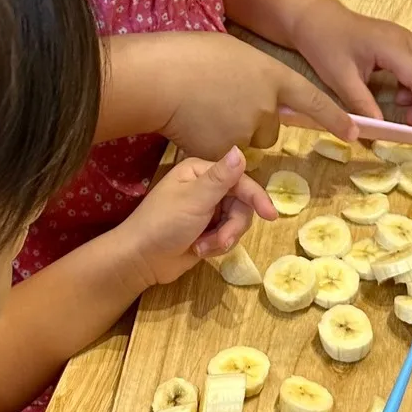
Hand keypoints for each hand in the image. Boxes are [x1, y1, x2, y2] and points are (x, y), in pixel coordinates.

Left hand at [113, 147, 276, 287]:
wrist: (141, 260)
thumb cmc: (163, 225)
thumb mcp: (194, 200)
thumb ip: (220, 178)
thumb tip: (240, 150)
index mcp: (201, 172)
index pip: (240, 180)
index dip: (257, 197)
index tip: (271, 216)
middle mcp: (206, 188)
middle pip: (241, 204)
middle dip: (232, 226)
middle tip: (220, 241)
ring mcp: (207, 210)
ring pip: (236, 223)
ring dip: (223, 238)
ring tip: (203, 248)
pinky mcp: (207, 231)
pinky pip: (228, 236)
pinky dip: (217, 246)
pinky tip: (199, 251)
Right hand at [115, 31, 355, 156]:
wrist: (162, 79)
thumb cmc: (193, 55)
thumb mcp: (237, 54)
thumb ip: (258, 77)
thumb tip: (261, 92)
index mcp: (274, 76)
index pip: (314, 101)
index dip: (335, 118)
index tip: (355, 133)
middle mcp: (268, 108)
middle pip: (270, 128)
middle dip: (252, 121)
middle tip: (222, 102)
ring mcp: (248, 133)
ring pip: (247, 143)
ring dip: (232, 134)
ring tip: (204, 111)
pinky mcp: (226, 154)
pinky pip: (226, 157)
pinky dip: (213, 145)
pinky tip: (194, 126)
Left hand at [291, 0, 411, 129]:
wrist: (315, 17)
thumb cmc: (324, 44)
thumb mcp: (339, 78)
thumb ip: (362, 104)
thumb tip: (382, 130)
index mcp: (393, 47)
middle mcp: (407, 40)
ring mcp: (406, 39)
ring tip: (405, 113)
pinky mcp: (402, 44)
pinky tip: (399, 97)